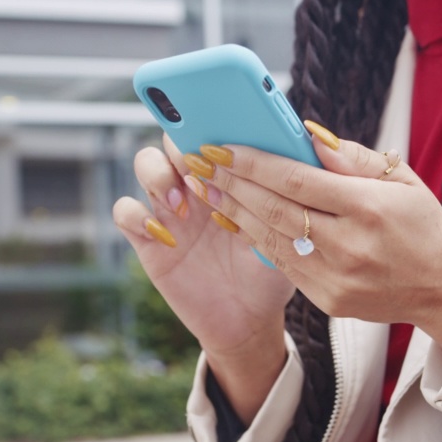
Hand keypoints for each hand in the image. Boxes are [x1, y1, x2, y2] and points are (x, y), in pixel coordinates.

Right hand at [113, 134, 293, 419]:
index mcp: (229, 174)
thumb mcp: (289, 229)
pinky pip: (125, 212)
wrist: (250, 319)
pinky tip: (166, 235)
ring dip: (159, 174)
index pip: (212, 128)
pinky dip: (137, 215)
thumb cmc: (271, 270)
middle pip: (174, 137)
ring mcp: (169, 210)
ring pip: (145, 164)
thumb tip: (317, 143)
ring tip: (183, 202)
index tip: (223, 137)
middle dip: (184, 143)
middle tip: (202, 168)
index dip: (212, 122)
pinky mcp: (149, 241)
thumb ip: (292, 191)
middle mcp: (196, 184)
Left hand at [196, 122, 441, 361]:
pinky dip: (255, 239)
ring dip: (235, 211)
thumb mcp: (399, 179)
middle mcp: (348, 245)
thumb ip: (352, 157)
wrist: (441, 287)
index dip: (253, 162)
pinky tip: (236, 219)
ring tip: (208, 188)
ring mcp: (336, 277)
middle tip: (201, 162)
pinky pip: (282, 263)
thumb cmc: (420, 225)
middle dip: (232, 182)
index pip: (296, 179)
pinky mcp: (327, 299)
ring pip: (271, 238)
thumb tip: (306, 135)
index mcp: (368, 208)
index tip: (223, 146)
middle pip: (275, 208)